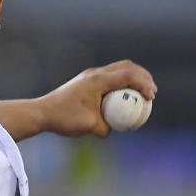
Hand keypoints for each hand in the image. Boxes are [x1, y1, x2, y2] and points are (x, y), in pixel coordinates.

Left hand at [39, 59, 156, 137]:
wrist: (42, 112)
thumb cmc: (64, 118)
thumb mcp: (89, 127)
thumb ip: (107, 128)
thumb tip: (116, 129)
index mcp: (97, 80)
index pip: (127, 75)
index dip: (143, 84)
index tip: (151, 97)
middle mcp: (95, 74)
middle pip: (127, 67)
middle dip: (144, 77)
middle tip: (153, 92)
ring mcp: (91, 76)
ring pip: (119, 69)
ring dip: (134, 78)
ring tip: (144, 92)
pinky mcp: (88, 81)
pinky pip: (111, 77)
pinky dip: (122, 83)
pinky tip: (125, 97)